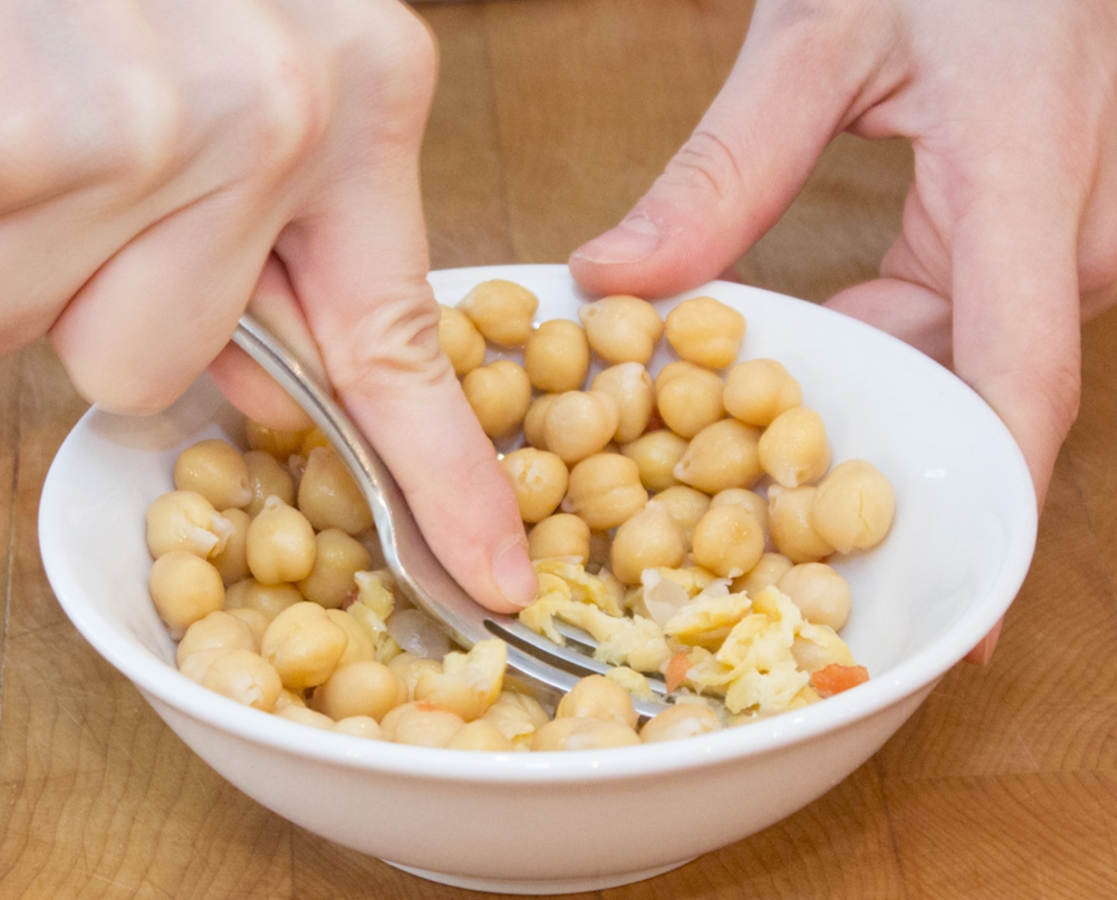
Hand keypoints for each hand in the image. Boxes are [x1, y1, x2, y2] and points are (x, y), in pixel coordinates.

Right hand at [2, 0, 535, 612]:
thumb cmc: (100, 1)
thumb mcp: (230, 105)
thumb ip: (263, 256)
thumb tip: (261, 394)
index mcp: (357, 88)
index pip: (404, 350)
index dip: (445, 482)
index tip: (489, 578)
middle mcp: (288, 97)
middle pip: (183, 363)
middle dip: (111, 305)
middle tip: (74, 171)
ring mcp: (171, 103)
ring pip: (109, 350)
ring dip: (46, 275)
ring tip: (41, 139)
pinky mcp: (61, 113)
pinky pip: (21, 298)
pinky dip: (6, 246)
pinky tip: (19, 140)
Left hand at [570, 0, 1116, 660]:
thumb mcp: (818, 38)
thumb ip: (724, 169)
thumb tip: (618, 276)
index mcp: (1025, 183)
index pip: (1022, 386)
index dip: (993, 509)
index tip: (961, 617)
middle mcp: (1066, 237)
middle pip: (972, 394)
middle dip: (865, 454)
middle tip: (746, 503)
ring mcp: (1063, 241)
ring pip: (966, 364)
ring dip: (867, 396)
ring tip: (755, 427)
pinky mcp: (1037, 237)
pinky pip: (968, 325)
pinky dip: (891, 345)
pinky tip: (813, 353)